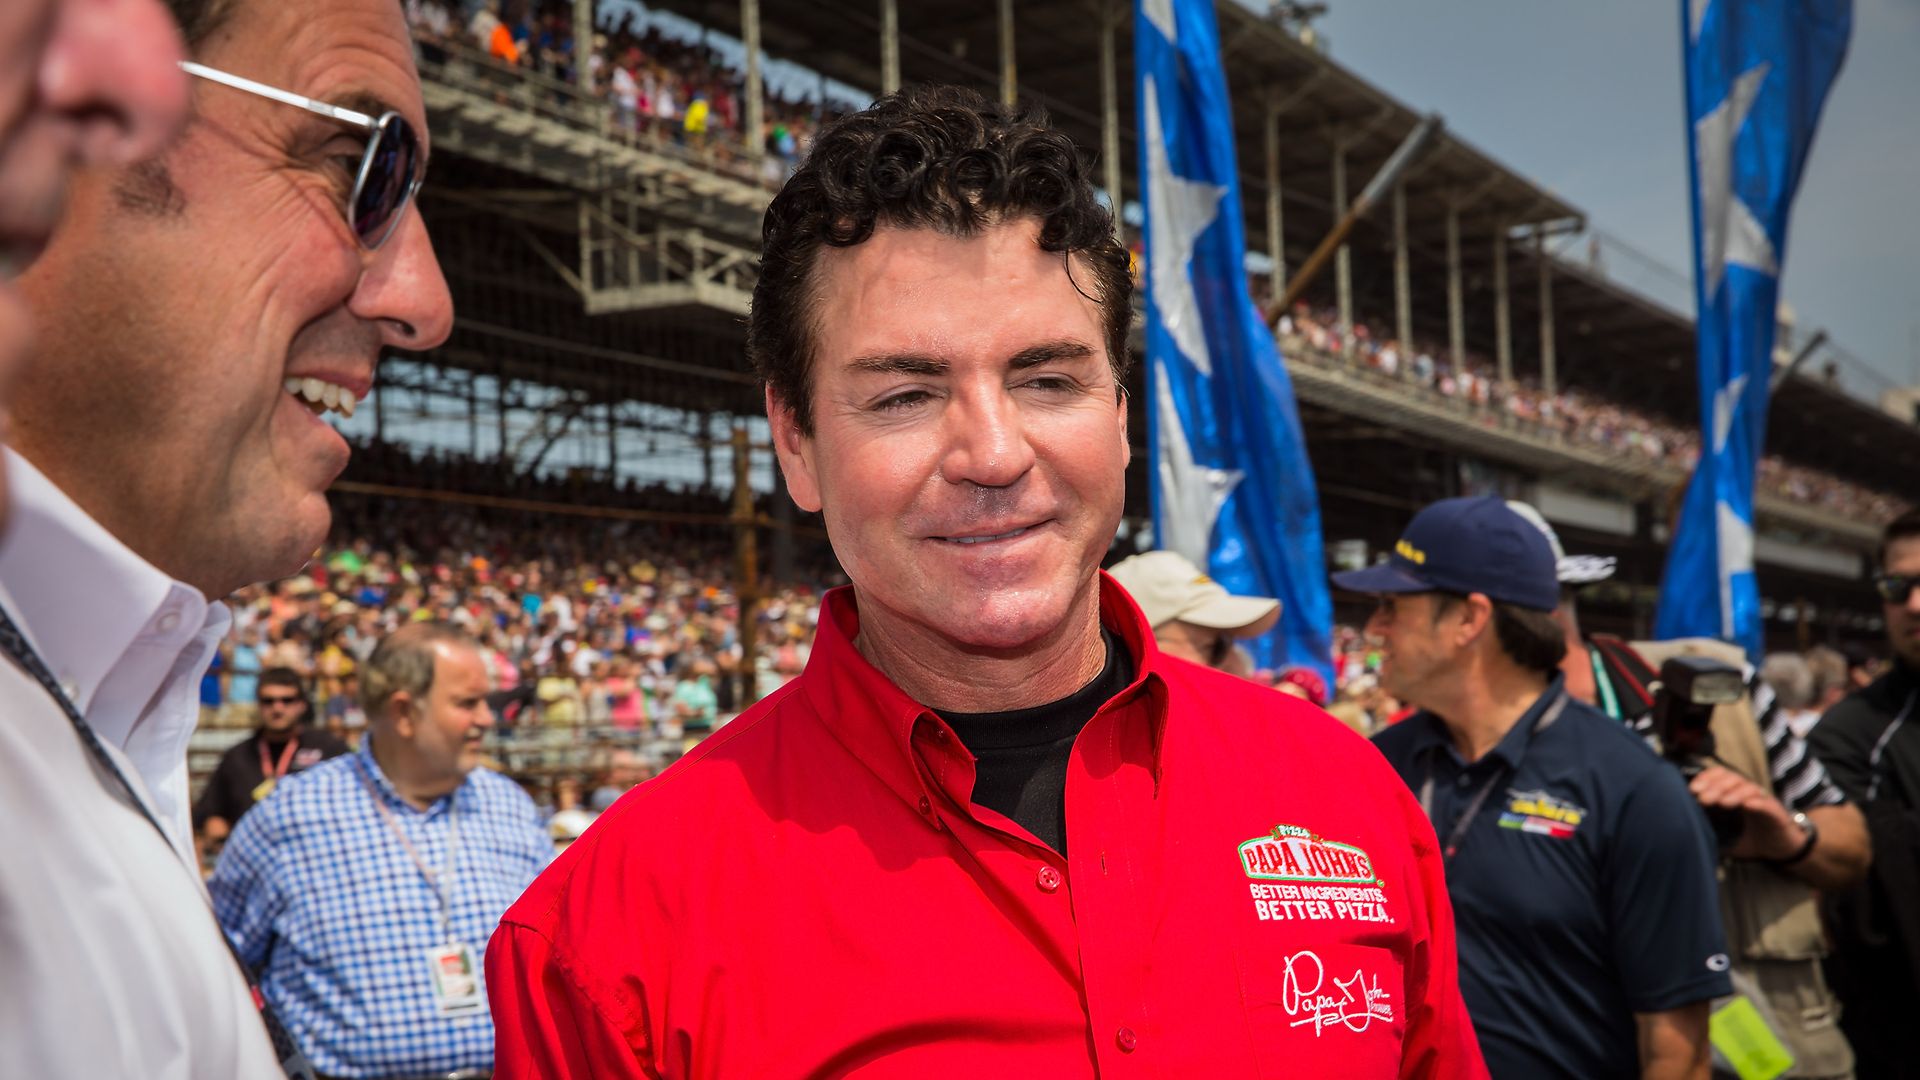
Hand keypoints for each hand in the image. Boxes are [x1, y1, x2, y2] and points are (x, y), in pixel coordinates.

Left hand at [1688, 765, 1804, 860]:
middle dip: (1715, 786)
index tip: (1692, 789)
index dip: (1706, 778)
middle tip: (1703, 798)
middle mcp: (1747, 793)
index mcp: (1732, 793)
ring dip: (1734, 793)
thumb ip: (1707, 829)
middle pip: (1732, 778)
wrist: (1779, 851)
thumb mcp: (1722, 835)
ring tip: (1722, 803)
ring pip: (1749, 787)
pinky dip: (1757, 802)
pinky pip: (1767, 803)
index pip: (1720, 775)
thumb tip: (1684, 830)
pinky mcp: (1777, 813)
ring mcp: (1763, 801)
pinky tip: (1746, 805)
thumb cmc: (1747, 839)